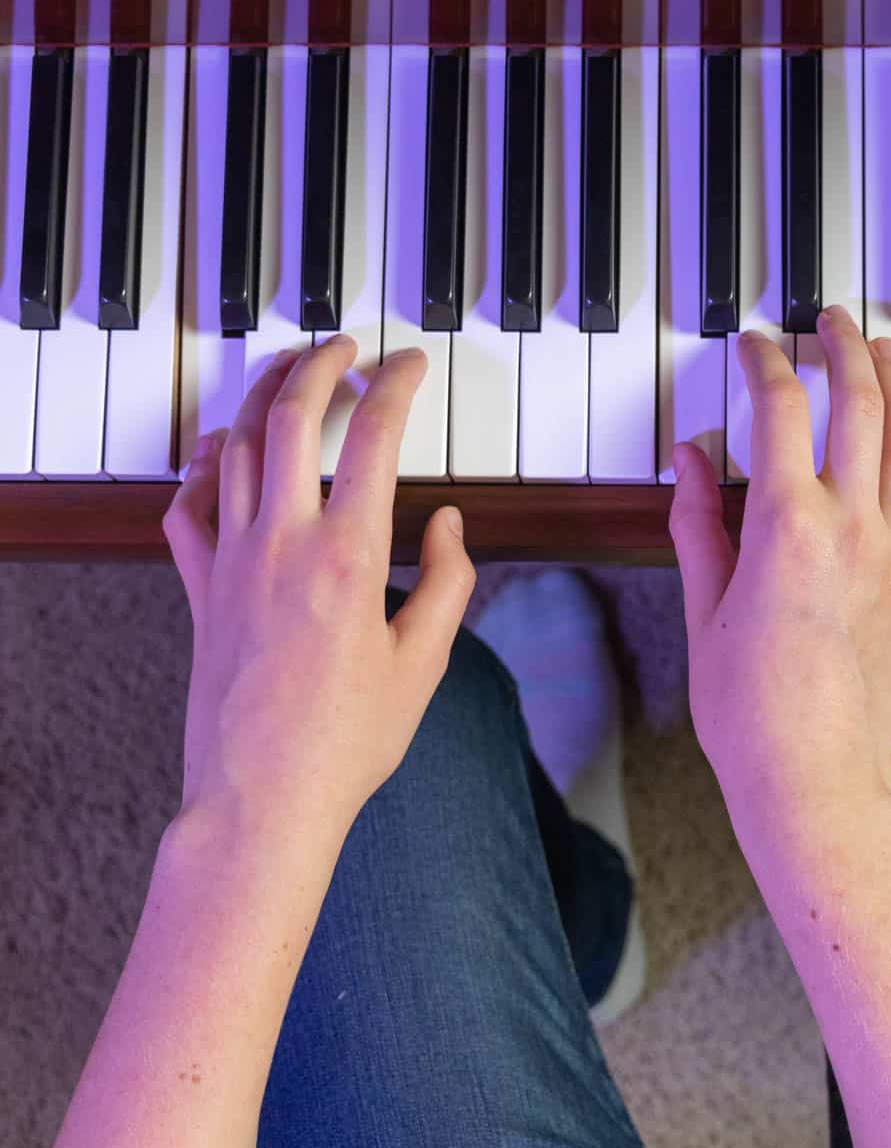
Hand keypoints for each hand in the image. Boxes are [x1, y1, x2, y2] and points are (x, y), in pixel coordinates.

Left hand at [163, 338, 474, 854]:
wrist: (261, 800)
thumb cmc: (346, 742)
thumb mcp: (424, 663)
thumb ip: (447, 581)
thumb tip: (446, 524)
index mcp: (347, 555)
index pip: (374, 434)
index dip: (397, 384)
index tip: (410, 363)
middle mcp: (282, 541)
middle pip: (290, 414)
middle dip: (319, 362)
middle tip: (344, 346)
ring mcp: (232, 560)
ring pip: (237, 446)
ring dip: (263, 396)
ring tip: (288, 374)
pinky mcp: (200, 589)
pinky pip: (187, 507)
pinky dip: (203, 467)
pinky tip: (220, 451)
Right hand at [668, 306, 890, 832]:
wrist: (814, 777)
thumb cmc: (748, 708)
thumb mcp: (702, 607)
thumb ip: (698, 522)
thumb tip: (689, 458)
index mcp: (785, 526)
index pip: (781, 410)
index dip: (766, 363)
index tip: (755, 345)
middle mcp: (851, 526)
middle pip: (859, 404)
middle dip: (843, 348)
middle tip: (828, 321)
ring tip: (882, 347)